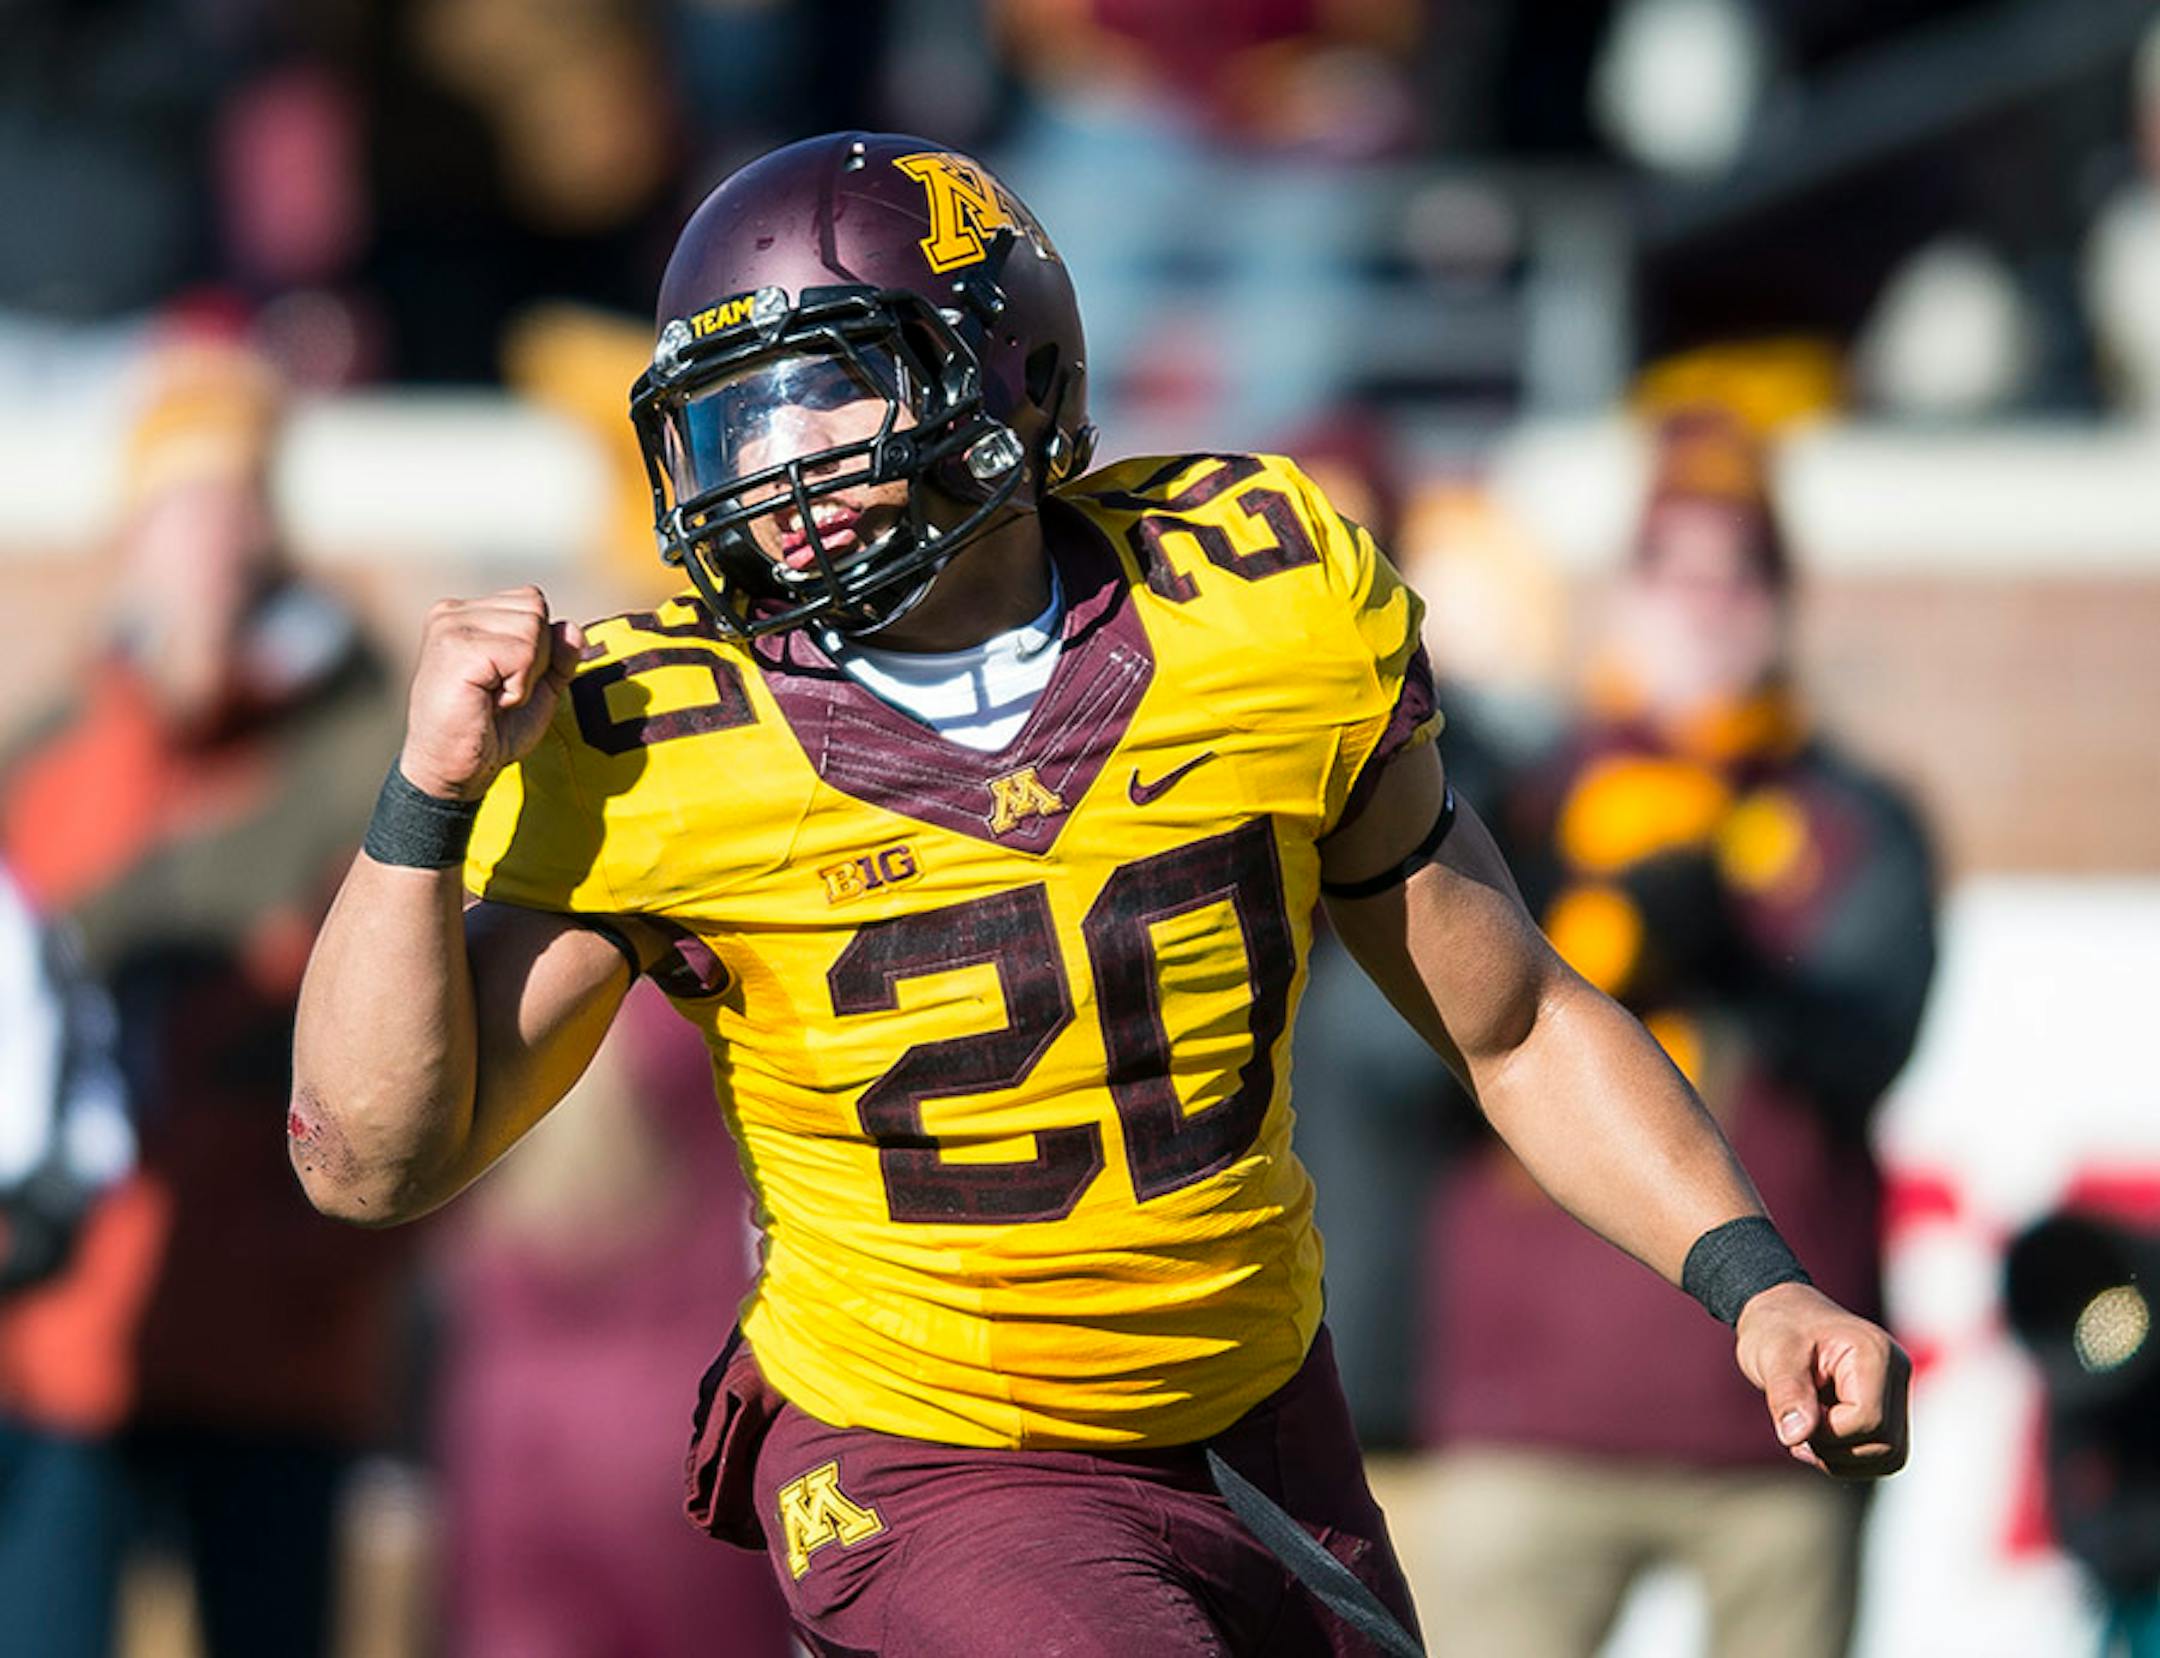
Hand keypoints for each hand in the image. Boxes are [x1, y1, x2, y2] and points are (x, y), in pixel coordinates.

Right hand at [399, 586, 584, 801]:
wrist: (453, 770)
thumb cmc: (490, 731)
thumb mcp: (537, 687)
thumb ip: (558, 655)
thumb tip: (572, 628)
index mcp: (467, 614)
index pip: (532, 601)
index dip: (539, 648)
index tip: (505, 681)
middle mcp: (453, 613)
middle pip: (535, 609)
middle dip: (535, 659)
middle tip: (500, 692)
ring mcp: (450, 627)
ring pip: (531, 628)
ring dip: (525, 674)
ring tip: (493, 697)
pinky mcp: (456, 648)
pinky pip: (522, 653)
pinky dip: (518, 687)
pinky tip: (489, 702)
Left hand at [1735, 1281, 1910, 1476]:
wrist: (1781, 1313)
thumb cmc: (1776, 1328)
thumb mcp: (1772, 1354)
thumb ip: (1786, 1393)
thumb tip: (1796, 1436)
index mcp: (1875, 1353)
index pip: (1869, 1420)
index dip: (1828, 1431)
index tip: (1795, 1412)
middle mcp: (1896, 1373)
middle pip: (1884, 1445)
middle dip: (1835, 1447)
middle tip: (1795, 1425)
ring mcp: (1895, 1392)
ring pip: (1888, 1456)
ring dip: (1841, 1457)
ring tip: (1805, 1430)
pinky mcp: (1887, 1408)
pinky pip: (1881, 1454)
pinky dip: (1847, 1457)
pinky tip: (1817, 1436)